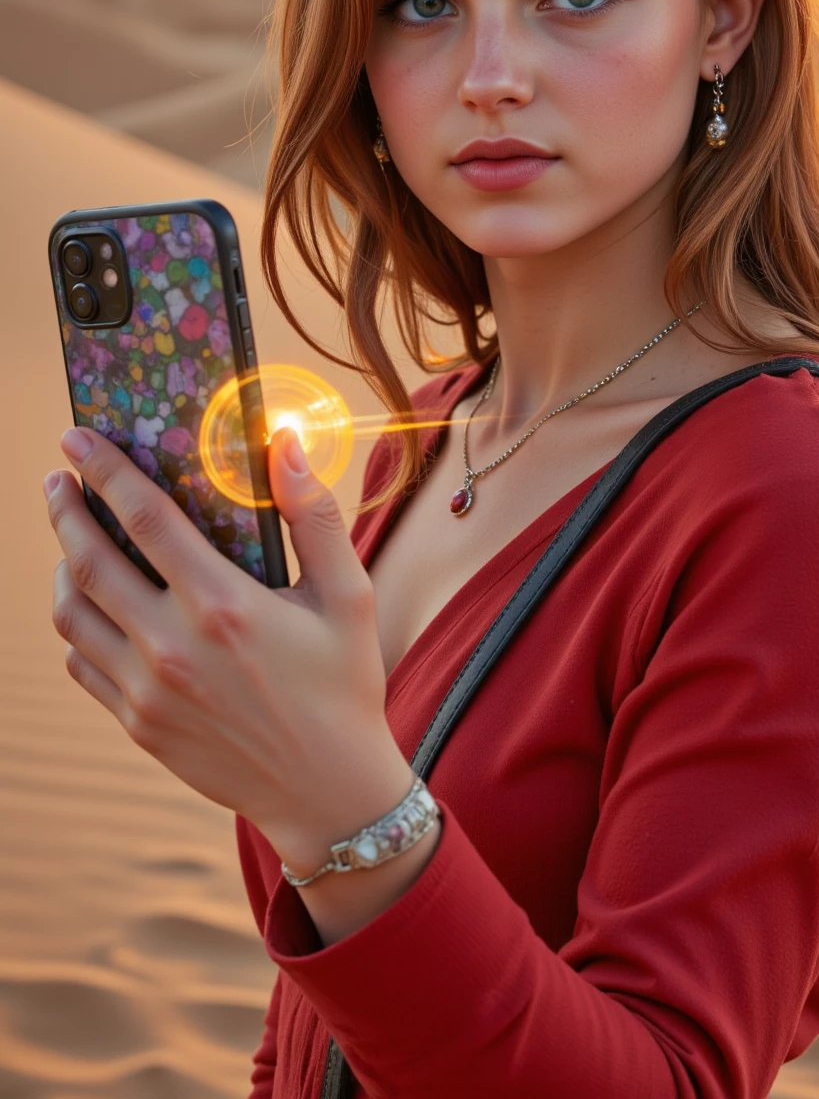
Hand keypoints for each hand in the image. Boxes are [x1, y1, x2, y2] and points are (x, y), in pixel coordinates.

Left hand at [45, 424, 415, 866]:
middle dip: (66, 509)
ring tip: (72, 540)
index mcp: (224, 605)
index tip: (78, 437)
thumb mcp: (348, 595)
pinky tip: (91, 606)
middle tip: (58, 477)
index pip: (145, 518)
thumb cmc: (344, 684)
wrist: (328, 792)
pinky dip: (75, 625)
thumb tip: (284, 442)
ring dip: (62, 566)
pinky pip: (82, 663)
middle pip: (89, 560)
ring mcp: (148, 691)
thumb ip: (314, 515)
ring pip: (71, 615)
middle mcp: (173, 647)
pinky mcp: (138, 725)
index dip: (105, 471)